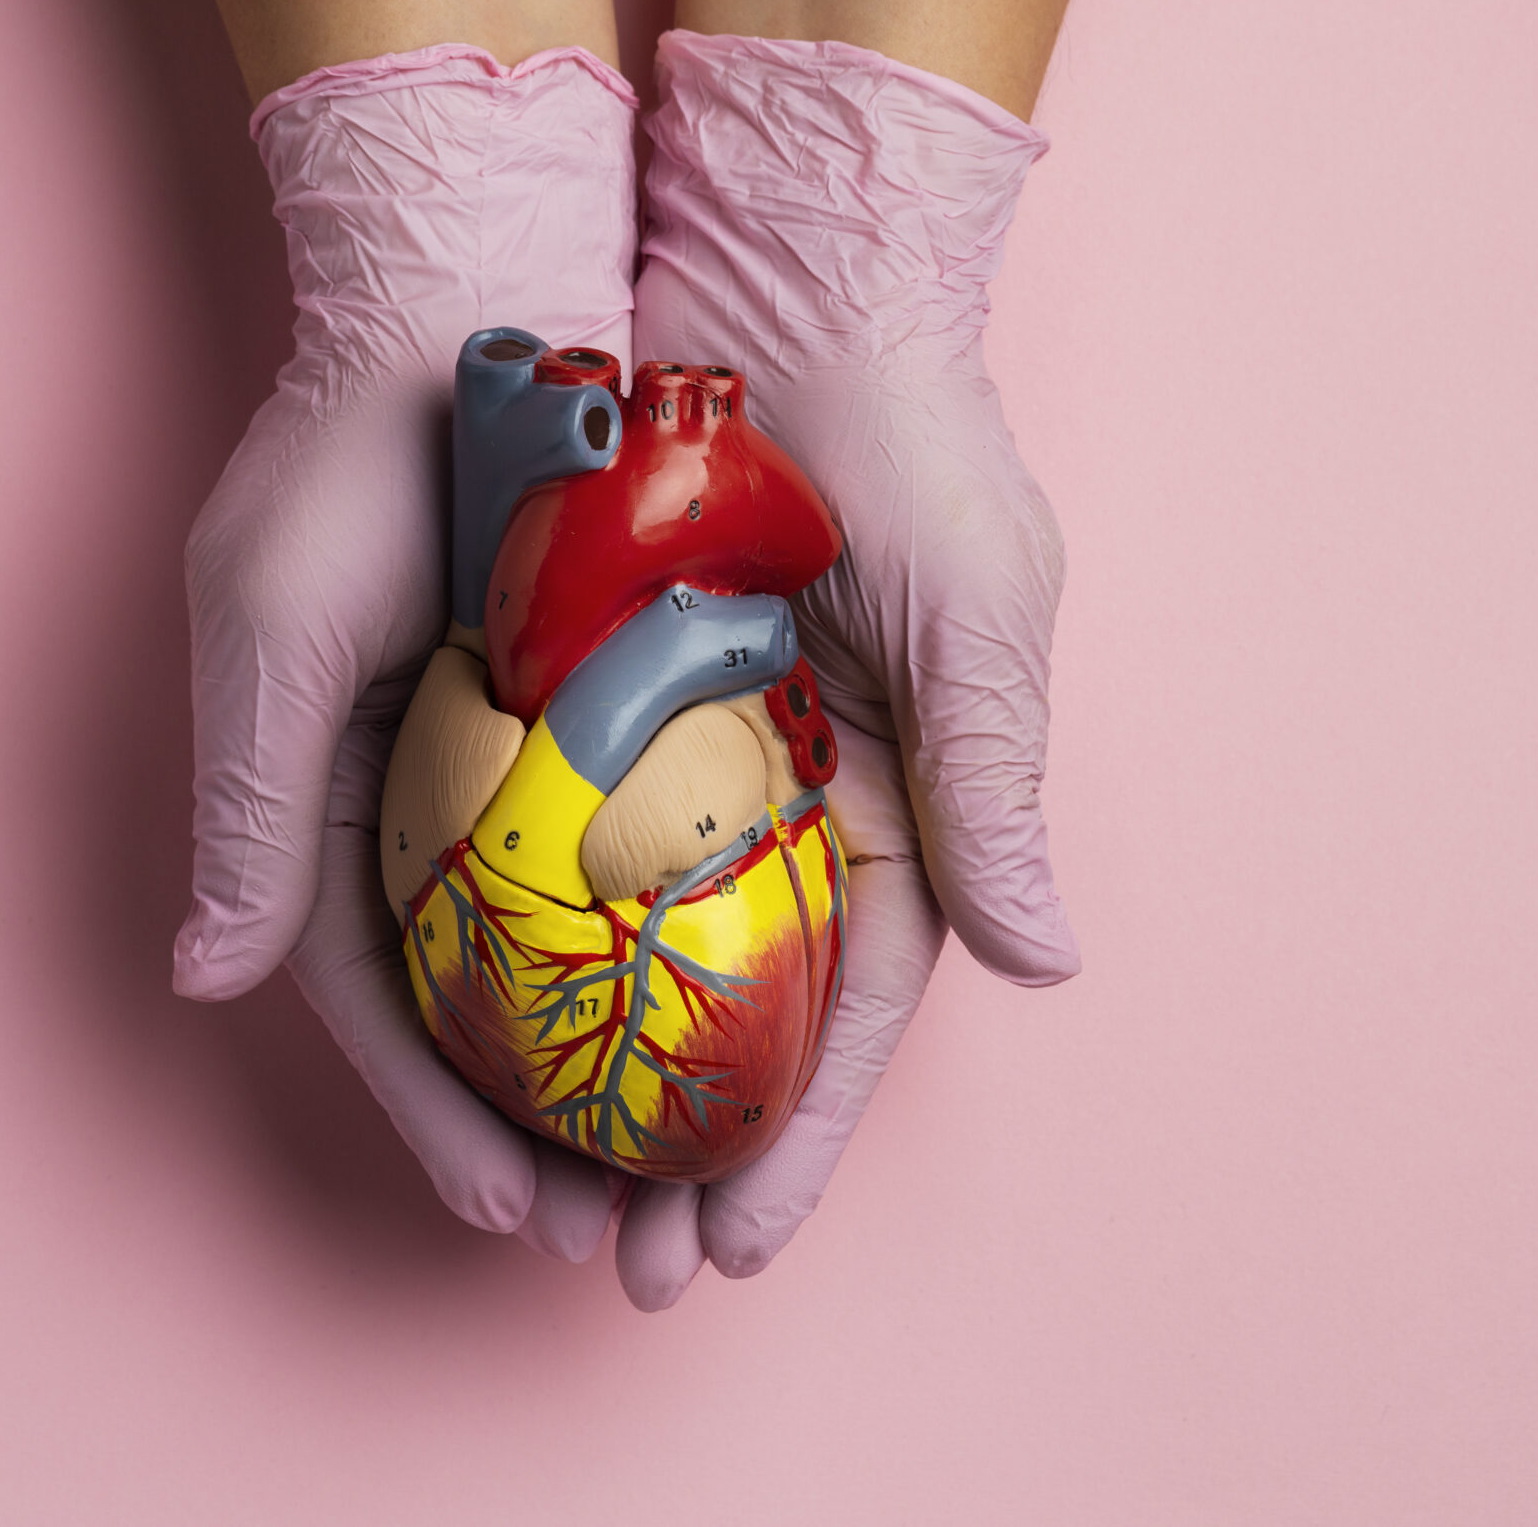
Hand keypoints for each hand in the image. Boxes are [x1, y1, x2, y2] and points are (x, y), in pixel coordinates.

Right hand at [174, 46, 637, 1263]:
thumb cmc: (344, 460)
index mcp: (336, 805)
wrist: (469, 295)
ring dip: (633, 1072)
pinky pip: (660, 858)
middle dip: (553, 1136)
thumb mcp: (273, 630)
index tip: (511, 1212)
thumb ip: (256, 809)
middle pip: (495, 1008)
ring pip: (586, 957)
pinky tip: (744, 1027)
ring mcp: (535, 764)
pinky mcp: (628, 709)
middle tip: (630, 1249)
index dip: (437, 1114)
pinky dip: (689, 947)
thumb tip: (204, 977)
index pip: (382, 1000)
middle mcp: (437, 803)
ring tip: (699, 1183)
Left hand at [618, 30, 1074, 1307]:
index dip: (801, 1136)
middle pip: (738, 1010)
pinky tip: (485, 1029)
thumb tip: (1053, 964)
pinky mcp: (601, 686)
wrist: (790, 271)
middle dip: (690, 1145)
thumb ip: (995, 788)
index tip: (736, 1244)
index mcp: (906, 799)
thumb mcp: (976, 612)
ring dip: (603, 1074)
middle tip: (625, 1265)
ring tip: (546, 1191)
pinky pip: (558, 838)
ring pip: (640, 951)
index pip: (858, 1010)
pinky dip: (536, 939)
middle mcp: (796, 793)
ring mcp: (693, 747)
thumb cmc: (915, 437)